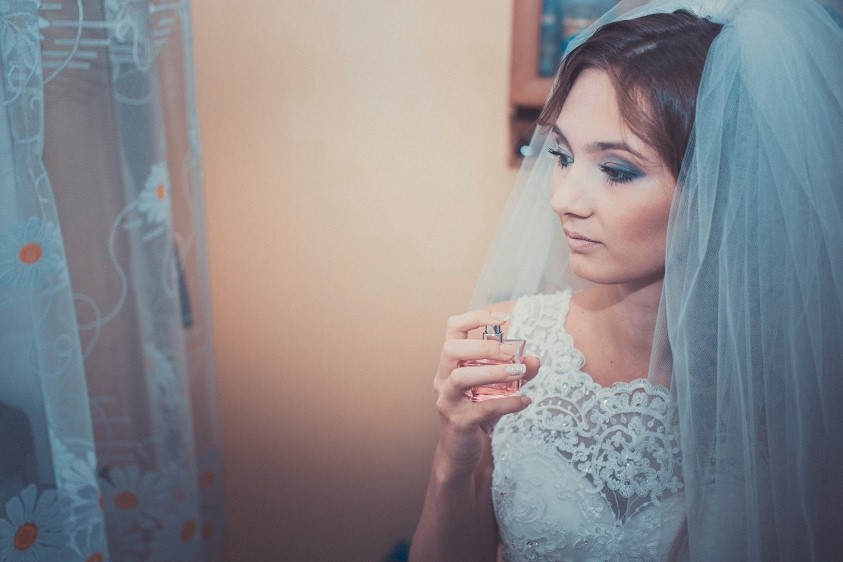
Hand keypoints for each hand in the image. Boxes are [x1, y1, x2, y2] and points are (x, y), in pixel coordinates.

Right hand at [432, 309, 539, 473]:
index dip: (476, 317)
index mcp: (450, 363)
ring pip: (461, 377)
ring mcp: (448, 400)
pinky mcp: (458, 422)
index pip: (453, 328)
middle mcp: (443, 378)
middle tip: (511, 352)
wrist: (463, 451)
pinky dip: (508, 403)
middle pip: (451, 349)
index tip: (503, 318)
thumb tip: (535, 359)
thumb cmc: (478, 411)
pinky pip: (482, 408)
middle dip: (484, 347)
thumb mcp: (499, 387)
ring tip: (519, 372)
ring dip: (493, 372)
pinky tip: (525, 401)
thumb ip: (516, 370)